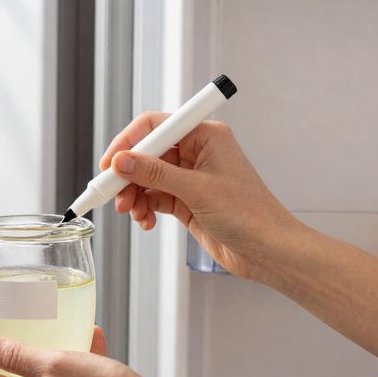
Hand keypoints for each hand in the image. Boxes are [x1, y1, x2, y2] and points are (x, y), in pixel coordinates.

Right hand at [99, 114, 298, 278]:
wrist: (268, 250)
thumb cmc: (249, 214)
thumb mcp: (197, 191)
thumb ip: (156, 175)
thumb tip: (122, 161)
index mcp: (205, 136)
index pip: (155, 126)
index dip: (128, 143)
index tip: (109, 163)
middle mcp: (197, 152)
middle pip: (147, 153)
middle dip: (127, 175)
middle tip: (112, 195)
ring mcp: (190, 177)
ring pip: (147, 178)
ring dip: (133, 195)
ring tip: (131, 212)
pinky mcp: (186, 200)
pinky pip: (154, 197)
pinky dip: (144, 208)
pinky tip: (146, 221)